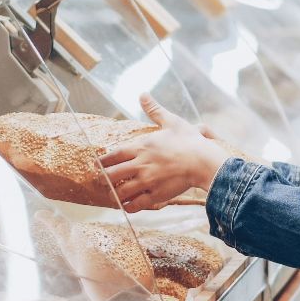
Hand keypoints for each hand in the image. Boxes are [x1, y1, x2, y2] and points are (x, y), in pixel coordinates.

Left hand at [101, 96, 230, 210]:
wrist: (203, 161)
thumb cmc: (188, 140)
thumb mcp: (171, 121)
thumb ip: (154, 109)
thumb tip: (142, 94)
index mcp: (141, 146)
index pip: (113, 155)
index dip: (102, 161)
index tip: (96, 165)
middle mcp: (140, 164)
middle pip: (112, 174)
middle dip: (104, 178)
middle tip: (102, 181)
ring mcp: (147, 181)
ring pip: (121, 191)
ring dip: (115, 193)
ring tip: (114, 194)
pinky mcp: (156, 194)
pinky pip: (136, 204)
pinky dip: (128, 206)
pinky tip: (127, 205)